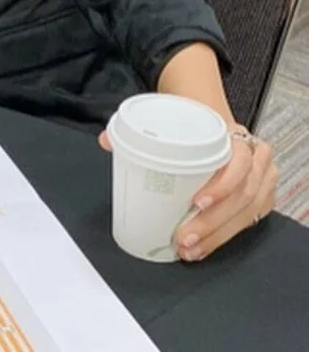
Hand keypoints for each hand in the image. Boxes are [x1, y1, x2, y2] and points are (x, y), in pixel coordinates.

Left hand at [97, 128, 276, 260]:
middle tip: (183, 236)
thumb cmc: (194, 128)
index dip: (222, 184)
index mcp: (236, 137)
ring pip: (245, 214)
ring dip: (216, 235)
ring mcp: (263, 181)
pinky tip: (202, 247)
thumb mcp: (173, 122)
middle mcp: (256, 160)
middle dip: (212, 222)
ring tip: (189, 247)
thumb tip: (107, 140)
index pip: (238, 162)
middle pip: (241, 196)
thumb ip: (140, 130)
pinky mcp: (262, 199)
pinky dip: (223, 237)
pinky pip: (247, 222)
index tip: (198, 202)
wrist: (217, 127)